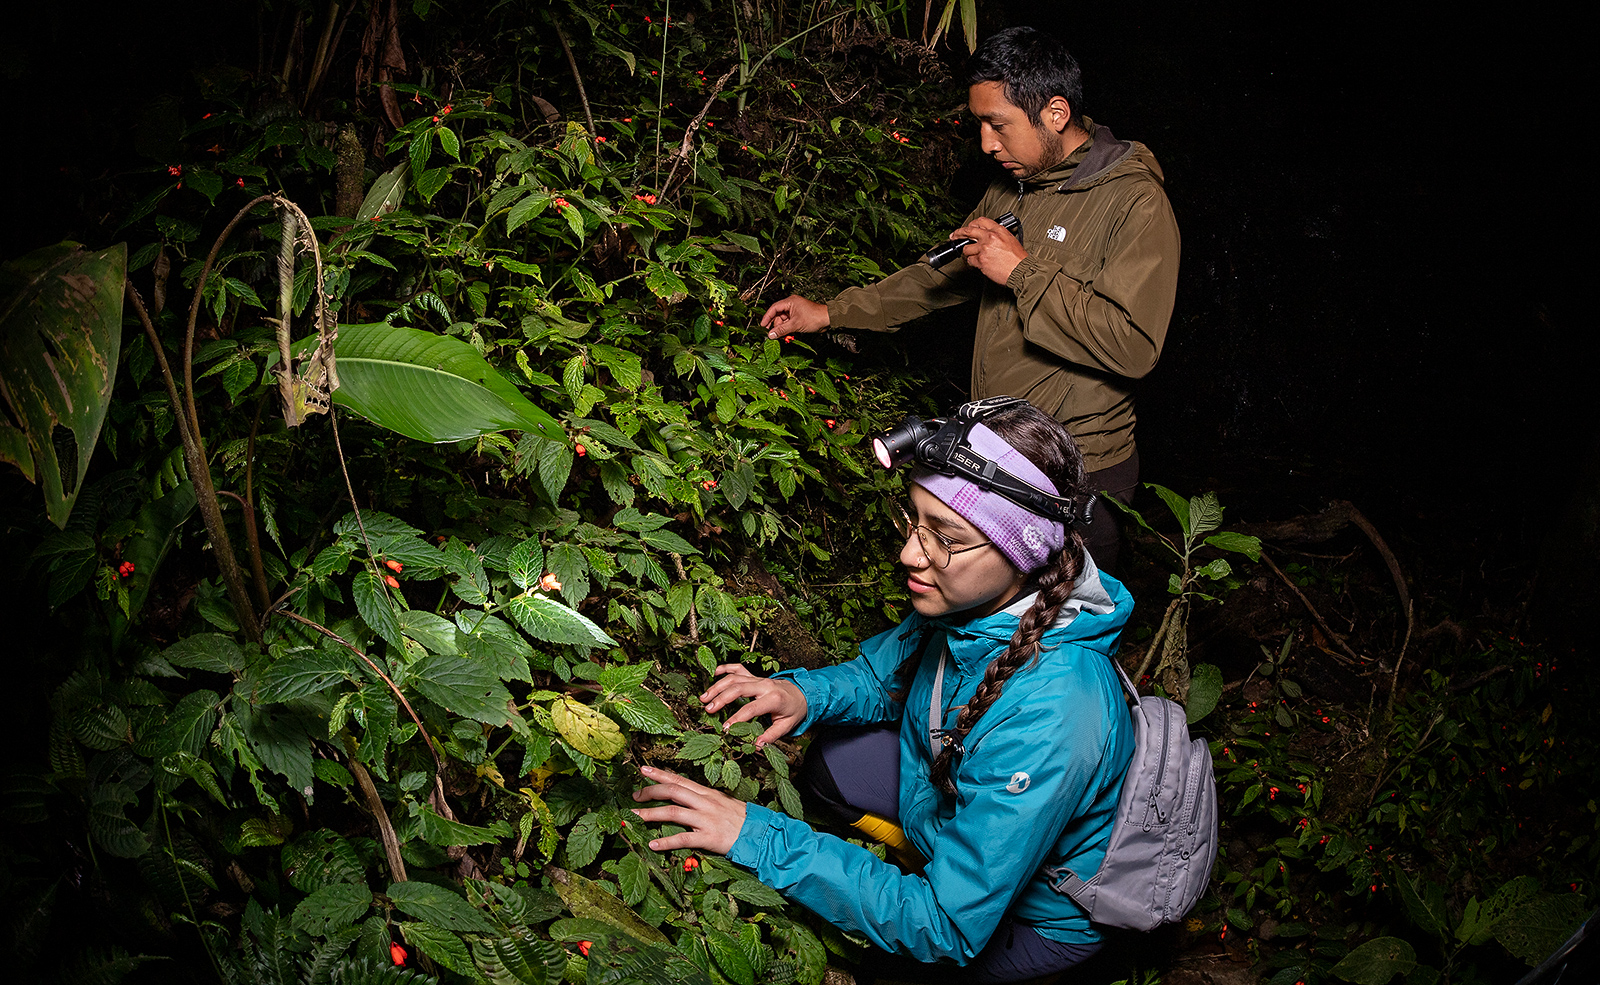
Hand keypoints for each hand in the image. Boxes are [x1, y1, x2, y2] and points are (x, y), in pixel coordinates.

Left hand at [631, 766, 746, 854]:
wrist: (760, 834)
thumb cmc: (742, 819)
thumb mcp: (723, 803)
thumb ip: (704, 800)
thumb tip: (685, 798)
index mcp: (708, 793)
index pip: (680, 779)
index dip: (660, 774)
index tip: (643, 769)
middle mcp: (705, 802)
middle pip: (673, 791)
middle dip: (650, 791)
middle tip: (634, 795)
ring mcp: (706, 819)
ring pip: (673, 813)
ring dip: (650, 814)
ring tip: (634, 816)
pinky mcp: (709, 837)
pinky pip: (683, 839)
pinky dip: (666, 841)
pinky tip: (653, 844)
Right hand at [701, 664, 807, 746]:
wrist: (803, 693)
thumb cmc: (793, 710)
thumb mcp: (787, 725)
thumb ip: (771, 736)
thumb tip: (756, 745)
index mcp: (773, 698)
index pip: (751, 708)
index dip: (736, 718)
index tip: (725, 728)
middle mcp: (764, 685)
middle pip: (738, 688)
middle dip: (721, 698)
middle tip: (708, 709)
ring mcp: (758, 679)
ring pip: (735, 678)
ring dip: (717, 686)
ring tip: (704, 698)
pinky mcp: (754, 676)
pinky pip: (738, 669)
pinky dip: (725, 668)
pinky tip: (714, 673)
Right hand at [760, 295, 829, 339]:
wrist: (828, 319)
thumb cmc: (815, 317)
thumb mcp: (796, 325)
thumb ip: (782, 330)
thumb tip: (771, 335)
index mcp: (790, 302)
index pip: (774, 308)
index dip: (767, 317)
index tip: (762, 325)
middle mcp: (791, 305)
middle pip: (777, 315)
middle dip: (775, 325)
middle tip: (772, 334)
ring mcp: (795, 311)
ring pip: (783, 321)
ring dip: (781, 329)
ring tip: (781, 337)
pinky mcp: (798, 317)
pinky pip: (789, 323)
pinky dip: (787, 329)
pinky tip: (787, 336)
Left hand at [953, 217, 1027, 285]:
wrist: (1021, 270)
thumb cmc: (1018, 258)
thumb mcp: (1010, 239)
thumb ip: (997, 236)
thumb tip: (986, 236)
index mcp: (998, 230)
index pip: (980, 221)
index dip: (971, 224)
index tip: (967, 227)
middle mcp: (990, 237)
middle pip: (968, 231)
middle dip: (959, 233)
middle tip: (954, 236)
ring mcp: (984, 248)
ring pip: (967, 248)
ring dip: (968, 253)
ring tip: (974, 256)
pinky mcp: (981, 260)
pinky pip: (970, 260)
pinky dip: (973, 263)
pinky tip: (980, 264)